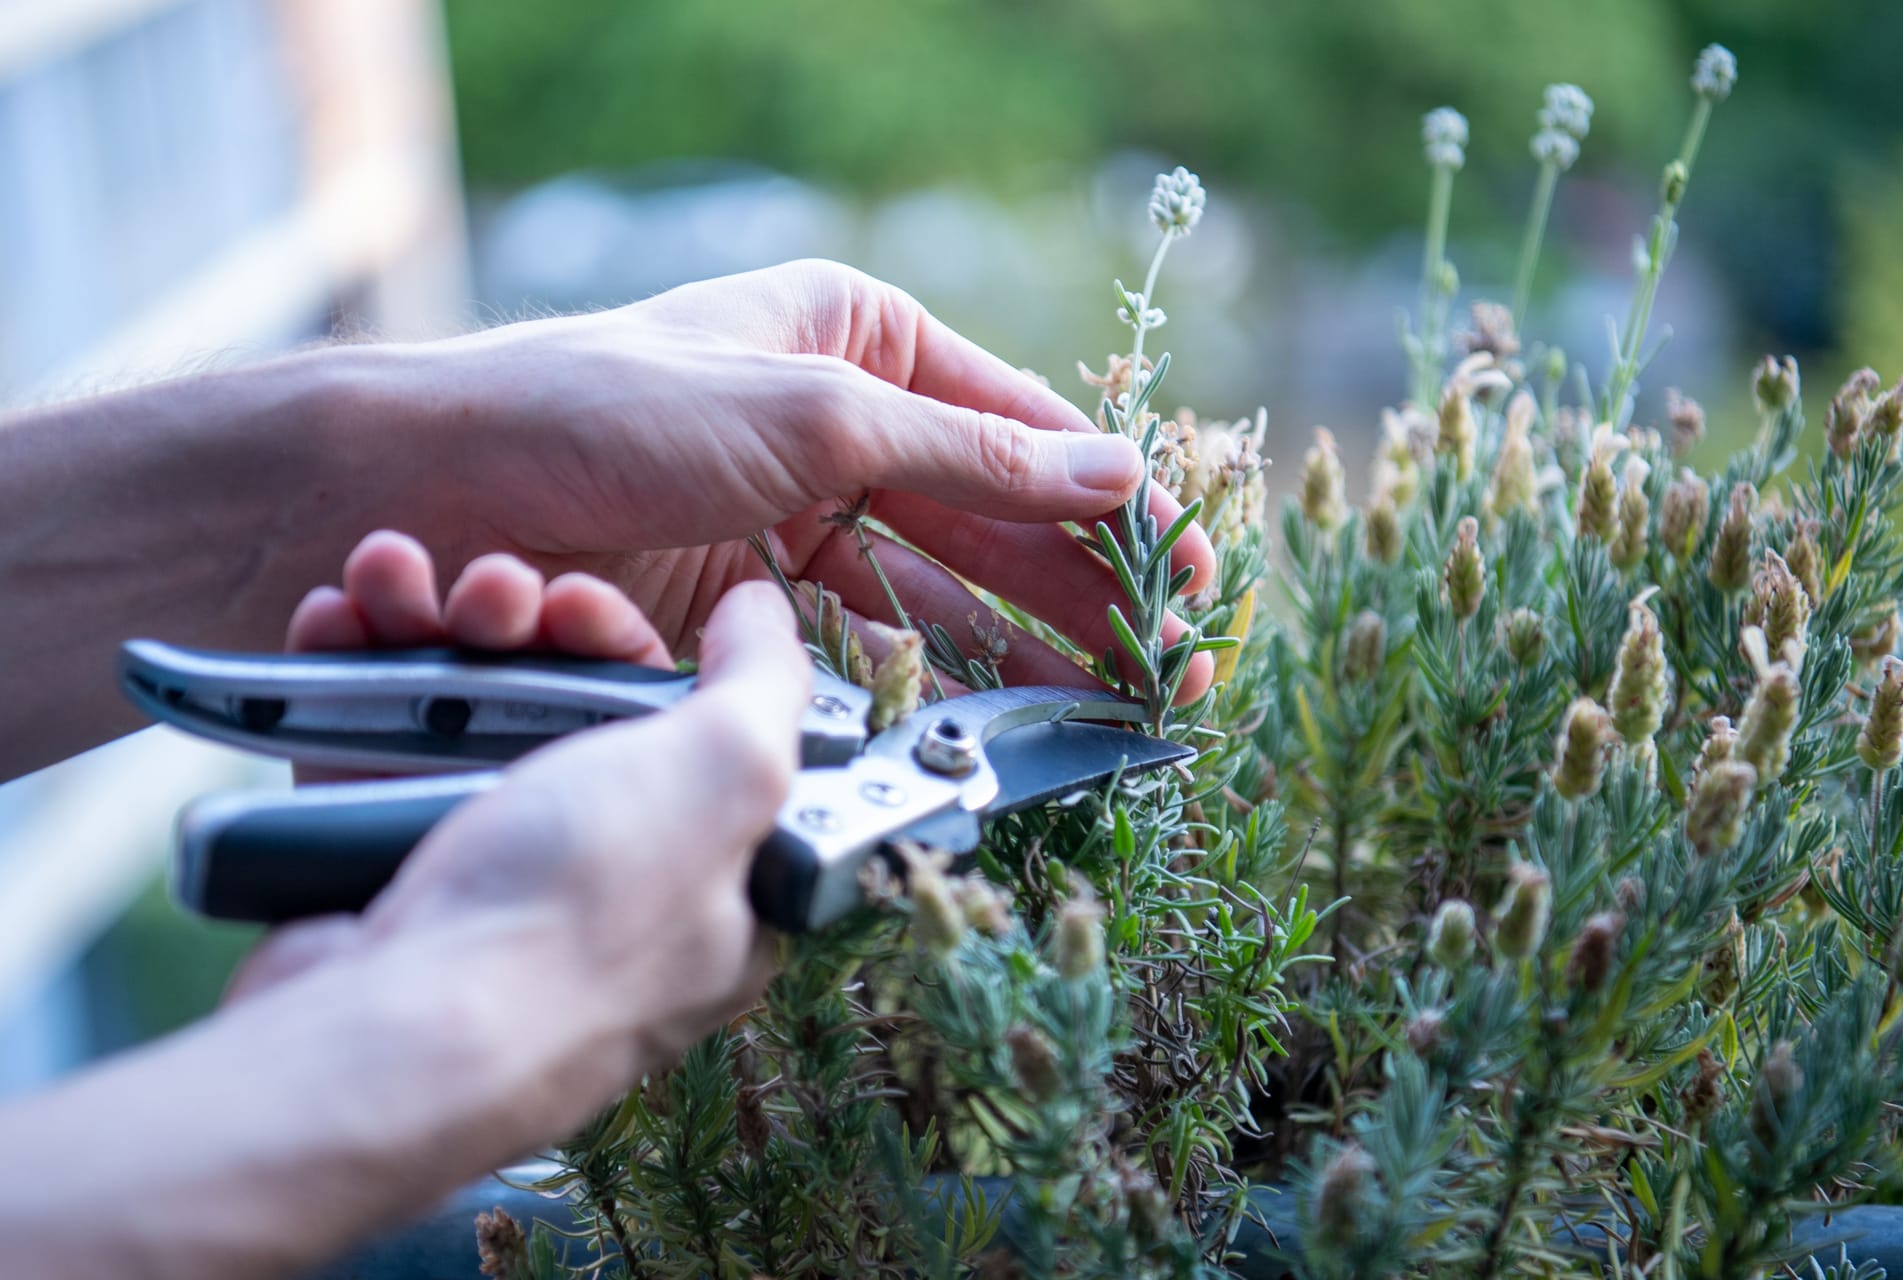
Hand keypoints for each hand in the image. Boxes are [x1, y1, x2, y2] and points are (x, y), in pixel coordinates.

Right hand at [235, 533, 806, 1084]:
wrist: (392, 1030)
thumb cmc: (580, 911)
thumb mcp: (727, 771)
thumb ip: (767, 683)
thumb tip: (767, 616)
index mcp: (719, 881)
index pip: (705, 739)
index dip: (646, 658)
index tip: (589, 612)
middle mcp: (615, 888)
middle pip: (579, 714)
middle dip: (525, 631)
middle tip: (489, 596)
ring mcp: (498, 890)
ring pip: (469, 722)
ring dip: (429, 635)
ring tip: (394, 583)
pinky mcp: (394, 887)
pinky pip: (376, 757)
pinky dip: (354, 683)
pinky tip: (337, 623)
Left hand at [404, 259, 1216, 698]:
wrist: (439, 494)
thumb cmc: (614, 407)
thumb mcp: (813, 414)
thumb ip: (968, 457)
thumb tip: (1112, 476)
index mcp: (858, 333)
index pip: (1018, 425)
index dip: (1112, 499)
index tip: (1191, 567)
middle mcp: (838, 420)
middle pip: (994, 514)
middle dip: (1086, 587)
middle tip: (1171, 662)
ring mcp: (797, 512)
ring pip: (943, 584)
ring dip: (1031, 642)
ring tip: (1117, 703)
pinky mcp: (755, 596)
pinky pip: (873, 633)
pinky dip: (937, 670)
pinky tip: (1005, 711)